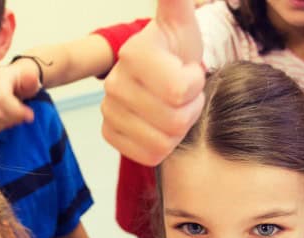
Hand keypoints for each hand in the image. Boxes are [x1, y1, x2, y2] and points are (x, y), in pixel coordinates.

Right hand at [0, 59, 40, 131]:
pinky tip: (7, 121)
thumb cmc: (25, 79)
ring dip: (6, 124)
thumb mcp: (32, 76)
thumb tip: (32, 79)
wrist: (16, 79)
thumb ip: (32, 79)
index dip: (16, 111)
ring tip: (16, 118)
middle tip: (25, 117)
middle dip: (14, 119)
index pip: (1, 98)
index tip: (30, 116)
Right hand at [101, 0, 205, 165]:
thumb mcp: (183, 23)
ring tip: (174, 107)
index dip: (194, 84)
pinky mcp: (111, 134)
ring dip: (179, 128)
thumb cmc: (178, 51)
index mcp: (134, 53)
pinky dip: (164, 145)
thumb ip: (175, 1)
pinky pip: (149, 155)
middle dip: (190, 108)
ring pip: (163, 141)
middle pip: (174, 120)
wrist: (164, 73)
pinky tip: (161, 124)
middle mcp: (114, 83)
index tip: (189, 71)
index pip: (178, 90)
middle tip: (184, 93)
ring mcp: (109, 110)